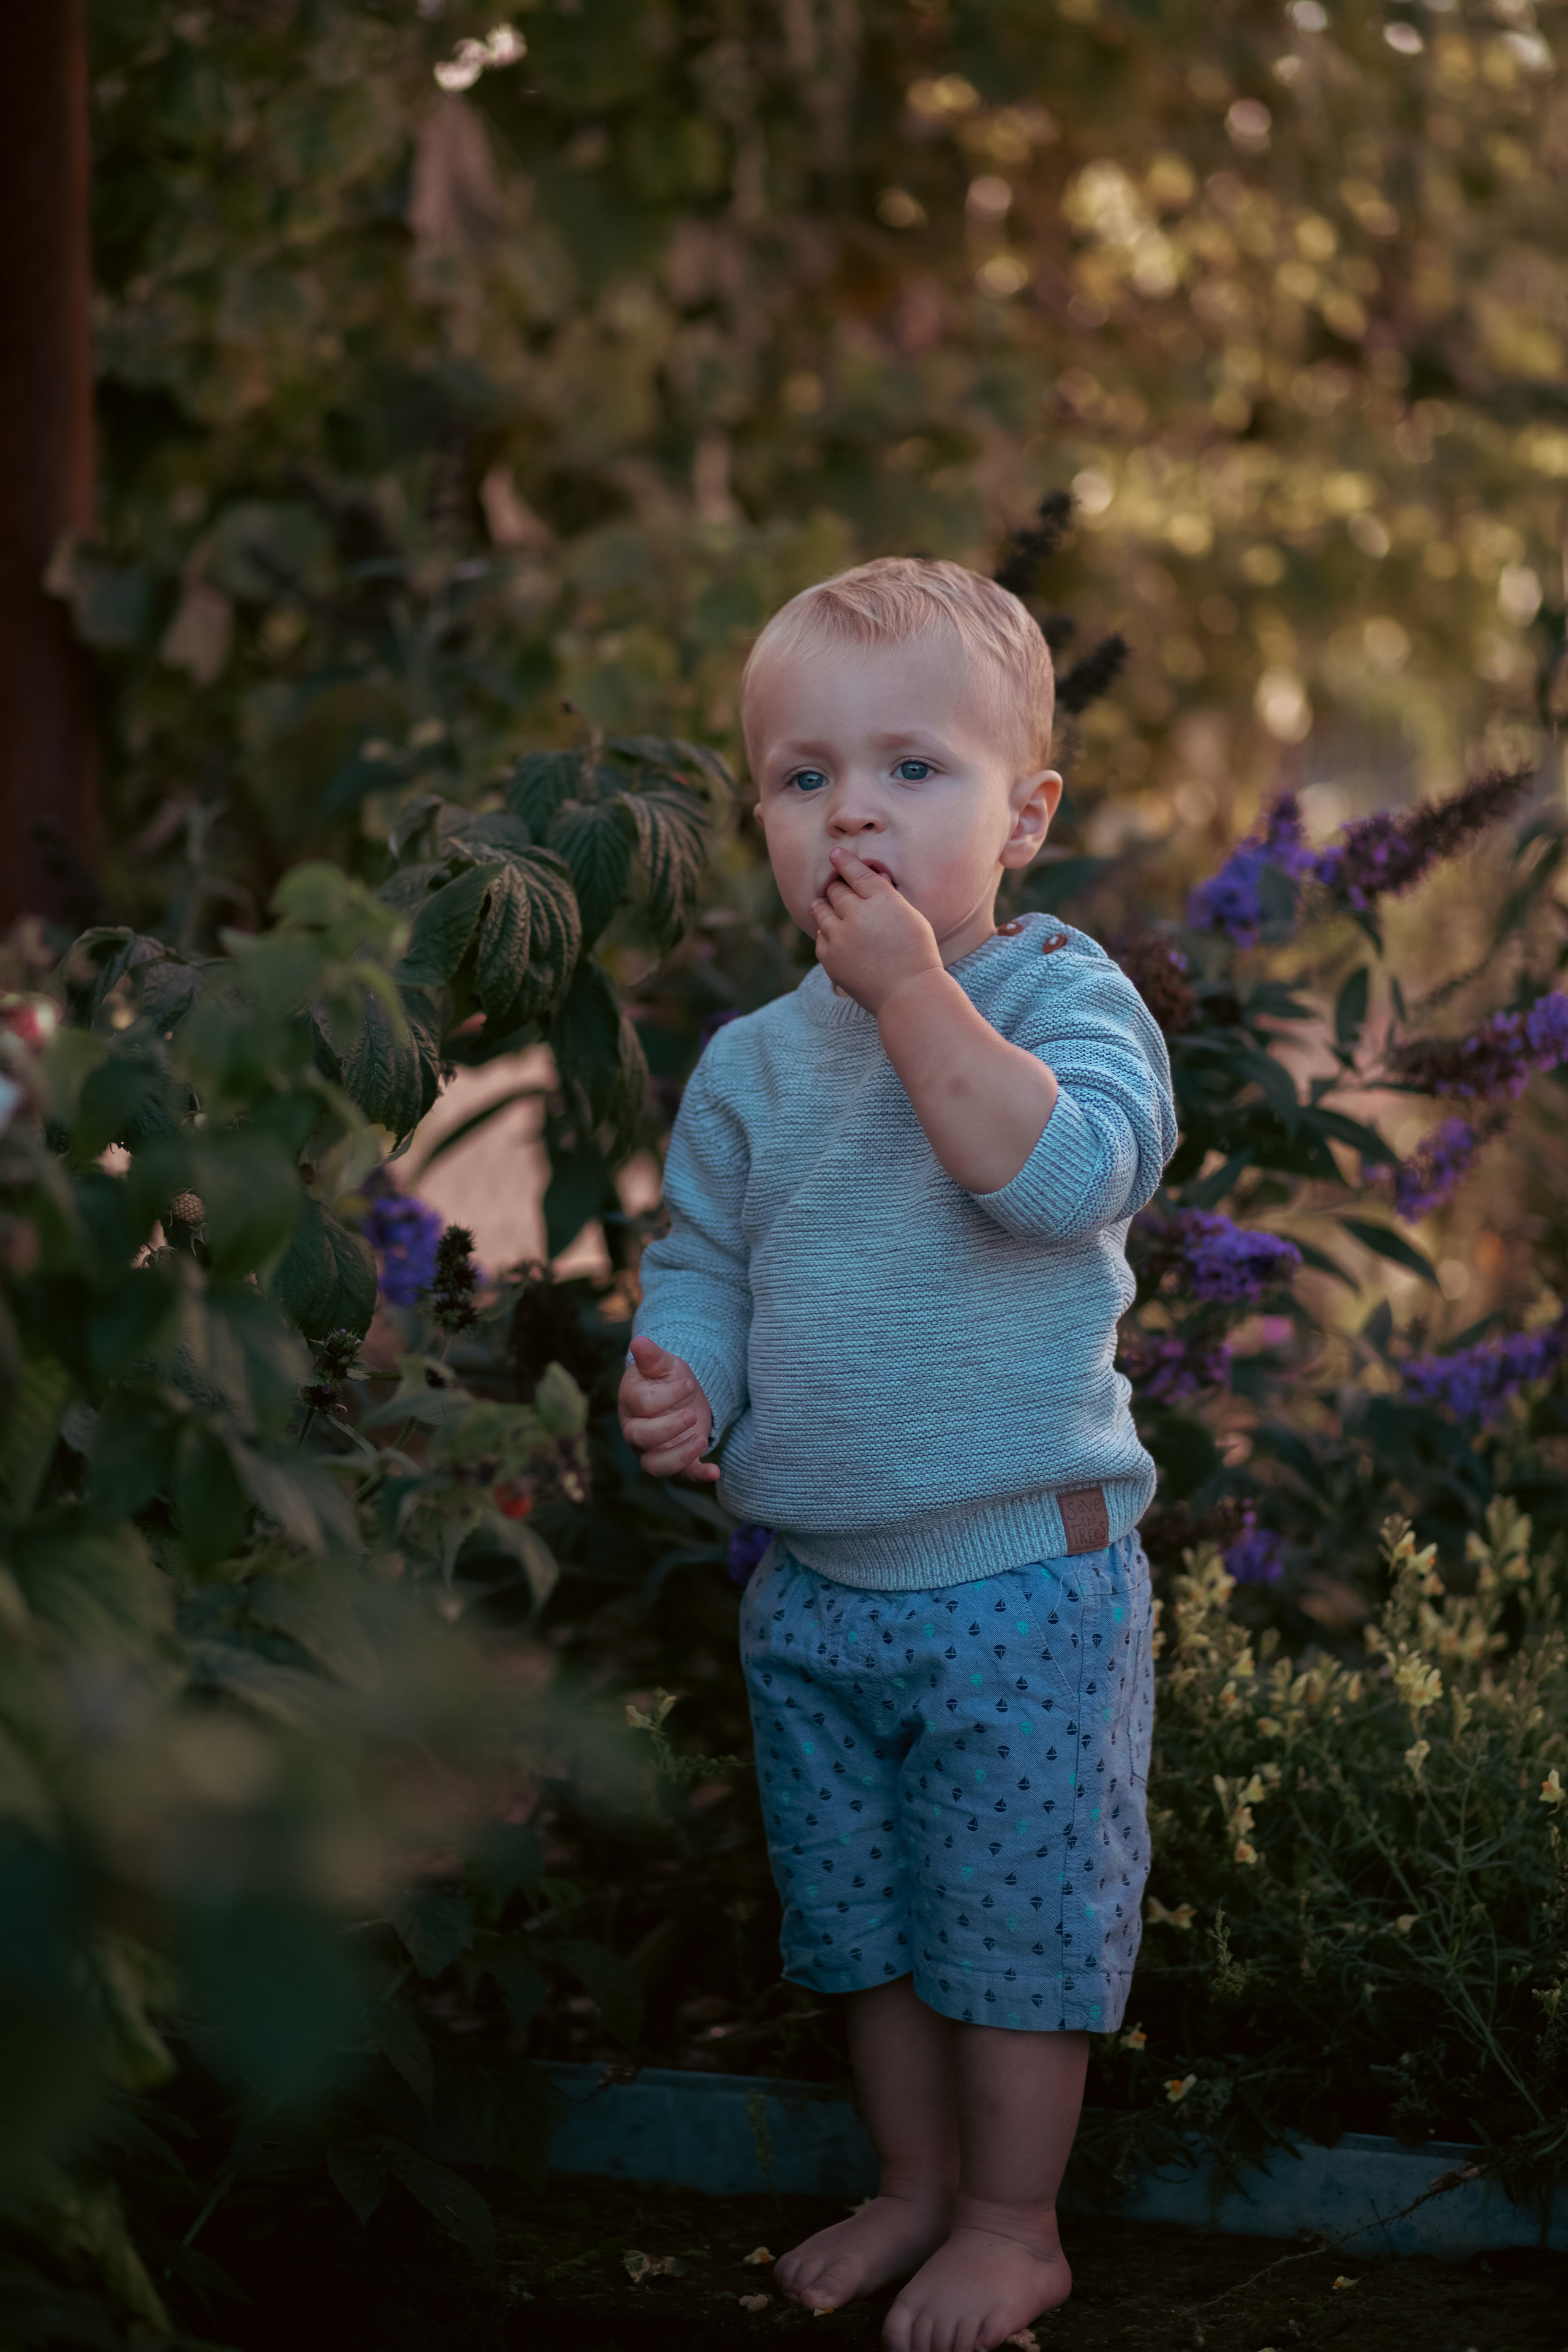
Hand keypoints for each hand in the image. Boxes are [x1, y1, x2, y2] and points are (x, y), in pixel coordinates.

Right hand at [618, 1335, 718, 1481]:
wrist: (682, 1393)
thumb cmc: (667, 1377)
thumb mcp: (664, 1364)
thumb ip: (651, 1356)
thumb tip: (638, 1341)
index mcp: (631, 1402)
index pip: (642, 1404)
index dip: (666, 1396)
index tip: (689, 1384)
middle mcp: (635, 1429)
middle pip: (641, 1437)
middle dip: (667, 1429)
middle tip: (692, 1415)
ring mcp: (653, 1449)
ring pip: (654, 1465)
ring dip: (678, 1457)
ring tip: (701, 1441)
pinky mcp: (676, 1460)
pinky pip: (682, 1475)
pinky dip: (698, 1475)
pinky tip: (715, 1472)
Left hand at [810, 846, 943, 1016]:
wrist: (908, 994)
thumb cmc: (917, 954)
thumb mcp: (911, 916)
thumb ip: (887, 896)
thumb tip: (870, 879)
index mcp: (883, 900)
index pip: (857, 873)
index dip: (844, 862)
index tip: (835, 855)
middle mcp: (858, 914)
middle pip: (836, 890)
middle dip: (838, 888)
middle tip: (840, 891)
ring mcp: (841, 937)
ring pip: (821, 909)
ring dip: (825, 906)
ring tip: (825, 905)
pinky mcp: (830, 957)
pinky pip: (820, 935)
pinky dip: (827, 933)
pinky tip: (835, 935)